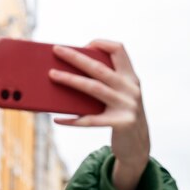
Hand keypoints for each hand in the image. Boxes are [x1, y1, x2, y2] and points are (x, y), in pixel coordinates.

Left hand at [49, 40, 149, 189]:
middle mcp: (131, 89)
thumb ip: (103, 85)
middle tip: (56, 50)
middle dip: (76, 57)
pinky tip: (57, 118)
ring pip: (94, 88)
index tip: (84, 44)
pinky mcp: (122, 123)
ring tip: (52, 75)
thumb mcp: (118, 97)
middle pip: (99, 68)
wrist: (138, 145)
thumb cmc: (119, 116)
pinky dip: (72, 119)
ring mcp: (128, 106)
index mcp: (131, 78)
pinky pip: (91, 120)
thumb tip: (67, 74)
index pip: (120, 50)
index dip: (102, 44)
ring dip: (70, 80)